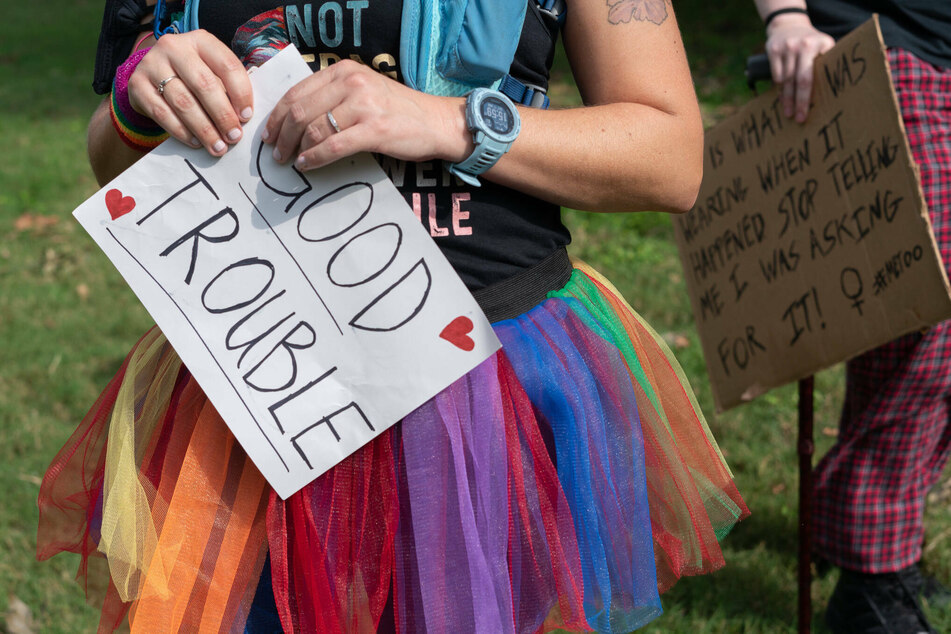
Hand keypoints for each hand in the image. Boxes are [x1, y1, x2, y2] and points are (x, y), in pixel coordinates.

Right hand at [128, 30, 253, 155]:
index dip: (241, 93)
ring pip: (183, 102)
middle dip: (223, 116)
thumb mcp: (212, 72)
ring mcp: (152, 64)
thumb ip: (229, 88)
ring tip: (218, 147)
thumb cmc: (194, 77)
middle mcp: (174, 47)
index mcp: (201, 40)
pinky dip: (181, 131)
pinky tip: (196, 142)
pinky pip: (162, 113)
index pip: (227, 65)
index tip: (247, 117)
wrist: (153, 76)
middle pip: (204, 85)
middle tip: (234, 137)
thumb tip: (245, 117)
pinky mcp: (137, 84)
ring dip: (204, 129)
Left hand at [262, 60, 469, 169]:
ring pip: (314, 129)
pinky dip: (315, 158)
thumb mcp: (363, 91)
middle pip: (301, 111)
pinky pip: (333, 145)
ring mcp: (363, 105)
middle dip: (282, 135)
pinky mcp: (374, 129)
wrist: (436, 122)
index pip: (298, 92)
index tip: (269, 133)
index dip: (278, 116)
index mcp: (344, 71)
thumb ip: (334, 97)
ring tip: (292, 161)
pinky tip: (307, 165)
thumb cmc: (398, 111)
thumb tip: (297, 120)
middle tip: (276, 152)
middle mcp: (351, 83)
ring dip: (297, 149)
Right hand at [764, 13, 834, 121]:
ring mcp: (787, 47)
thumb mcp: (823, 46)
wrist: (788, 25)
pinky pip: (775, 75)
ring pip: (785, 80)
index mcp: (819, 45)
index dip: (807, 97)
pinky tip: (781, 98)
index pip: (811, 76)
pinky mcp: (773, 50)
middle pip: (798, 80)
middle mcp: (802, 45)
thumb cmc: (810, 43)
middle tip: (798, 118)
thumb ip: (828, 63)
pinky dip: (778, 88)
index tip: (806, 114)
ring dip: (786, 98)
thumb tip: (838, 91)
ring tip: (788, 112)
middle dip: (797, 102)